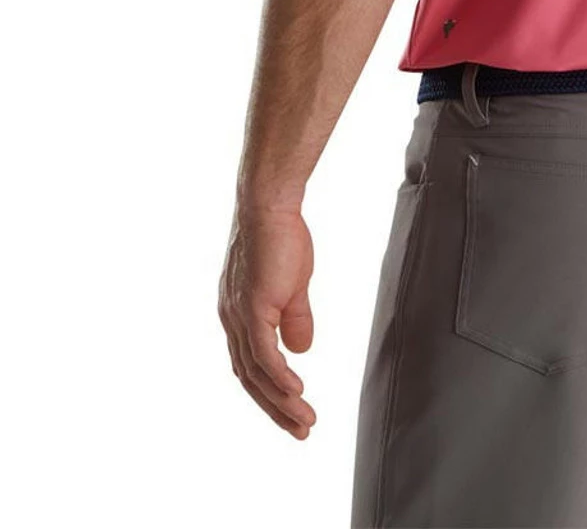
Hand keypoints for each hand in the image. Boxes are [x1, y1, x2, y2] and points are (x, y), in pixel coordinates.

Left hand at [218, 205, 316, 438]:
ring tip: (304, 420)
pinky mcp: (251, 306)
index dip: (272, 392)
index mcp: (240, 317)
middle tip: (301, 430)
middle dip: (276, 408)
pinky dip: (278, 376)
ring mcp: (239, 316)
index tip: (294, 411)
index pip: (251, 366)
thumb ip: (296, 318)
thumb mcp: (294, 284)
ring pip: (257, 372)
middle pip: (250, 378)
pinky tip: (295, 391)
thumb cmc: (282, 237)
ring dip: (281, 400)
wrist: (270, 205)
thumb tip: (302, 350)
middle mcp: (232, 322)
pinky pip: (262, 353)